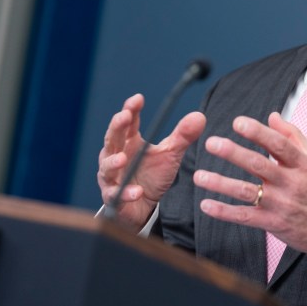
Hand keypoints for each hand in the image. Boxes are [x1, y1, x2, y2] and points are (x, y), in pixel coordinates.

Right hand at [97, 93, 205, 231]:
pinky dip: (126, 193)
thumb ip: (182, 136)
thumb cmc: (153, 175)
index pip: (128, 122)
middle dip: (116, 127)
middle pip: (112, 139)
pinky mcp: (114, 198)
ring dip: (113, 162)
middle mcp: (116, 156)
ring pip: (107, 167)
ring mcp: (112, 177)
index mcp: (129, 142)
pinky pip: (116, 195)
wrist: (146, 207)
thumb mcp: (170, 154)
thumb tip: (200, 116)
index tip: (138, 98)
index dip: (131, 109)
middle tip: (124, 116)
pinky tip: (137, 192)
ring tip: (122, 158)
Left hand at [194, 112, 306, 263]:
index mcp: (303, 164)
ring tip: (199, 176)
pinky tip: (206, 204)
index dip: (258, 133)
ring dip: (221, 184)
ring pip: (247, 192)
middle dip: (234, 153)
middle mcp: (292, 183)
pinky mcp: (273, 223)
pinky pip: (245, 217)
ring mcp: (281, 205)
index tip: (238, 122)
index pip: (279, 145)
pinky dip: (224, 212)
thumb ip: (293, 136)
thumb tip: (272, 116)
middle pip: (259, 165)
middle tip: (211, 143)